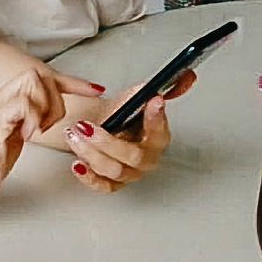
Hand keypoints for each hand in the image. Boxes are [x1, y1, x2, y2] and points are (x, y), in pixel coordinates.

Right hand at [0, 67, 101, 205]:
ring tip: (38, 128)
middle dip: (54, 97)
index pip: (39, 77)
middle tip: (49, 124)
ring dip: (45, 106)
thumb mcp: (18, 134)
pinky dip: (34, 117)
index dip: (70, 82)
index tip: (94, 91)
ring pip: (32, 82)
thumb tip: (52, 114)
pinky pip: (23, 103)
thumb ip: (32, 119)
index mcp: (7, 98)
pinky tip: (29, 134)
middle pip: (36, 73)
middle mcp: (1, 96)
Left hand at [64, 71, 195, 192]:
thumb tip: (186, 74)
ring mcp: (129, 172)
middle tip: (87, 126)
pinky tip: (78, 163)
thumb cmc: (118, 114)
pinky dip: (88, 176)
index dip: (156, 118)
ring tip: (75, 135)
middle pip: (134, 157)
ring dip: (91, 153)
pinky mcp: (111, 183)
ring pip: (115, 171)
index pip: (160, 131)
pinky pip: (102, 186)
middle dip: (107, 142)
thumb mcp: (135, 95)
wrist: (98, 125)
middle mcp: (146, 157)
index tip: (152, 102)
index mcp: (156, 136)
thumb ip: (156, 87)